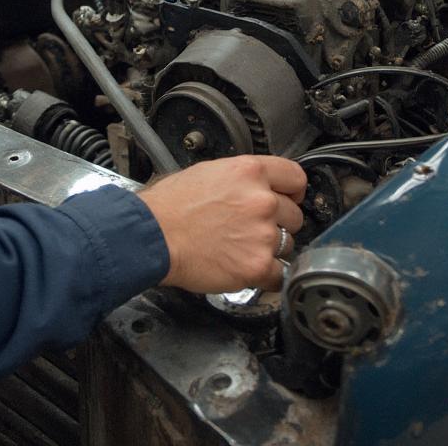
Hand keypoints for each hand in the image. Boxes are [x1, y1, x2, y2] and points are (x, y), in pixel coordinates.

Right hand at [138, 155, 306, 293]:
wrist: (152, 236)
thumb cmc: (168, 206)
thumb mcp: (207, 173)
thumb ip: (240, 179)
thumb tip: (255, 187)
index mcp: (249, 171)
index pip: (295, 177)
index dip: (293, 191)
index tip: (289, 198)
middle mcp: (261, 200)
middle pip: (294, 214)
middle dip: (277, 223)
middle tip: (251, 228)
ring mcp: (262, 234)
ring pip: (287, 244)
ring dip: (270, 248)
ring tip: (240, 248)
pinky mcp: (257, 265)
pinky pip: (279, 275)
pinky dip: (265, 276)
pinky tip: (245, 268)